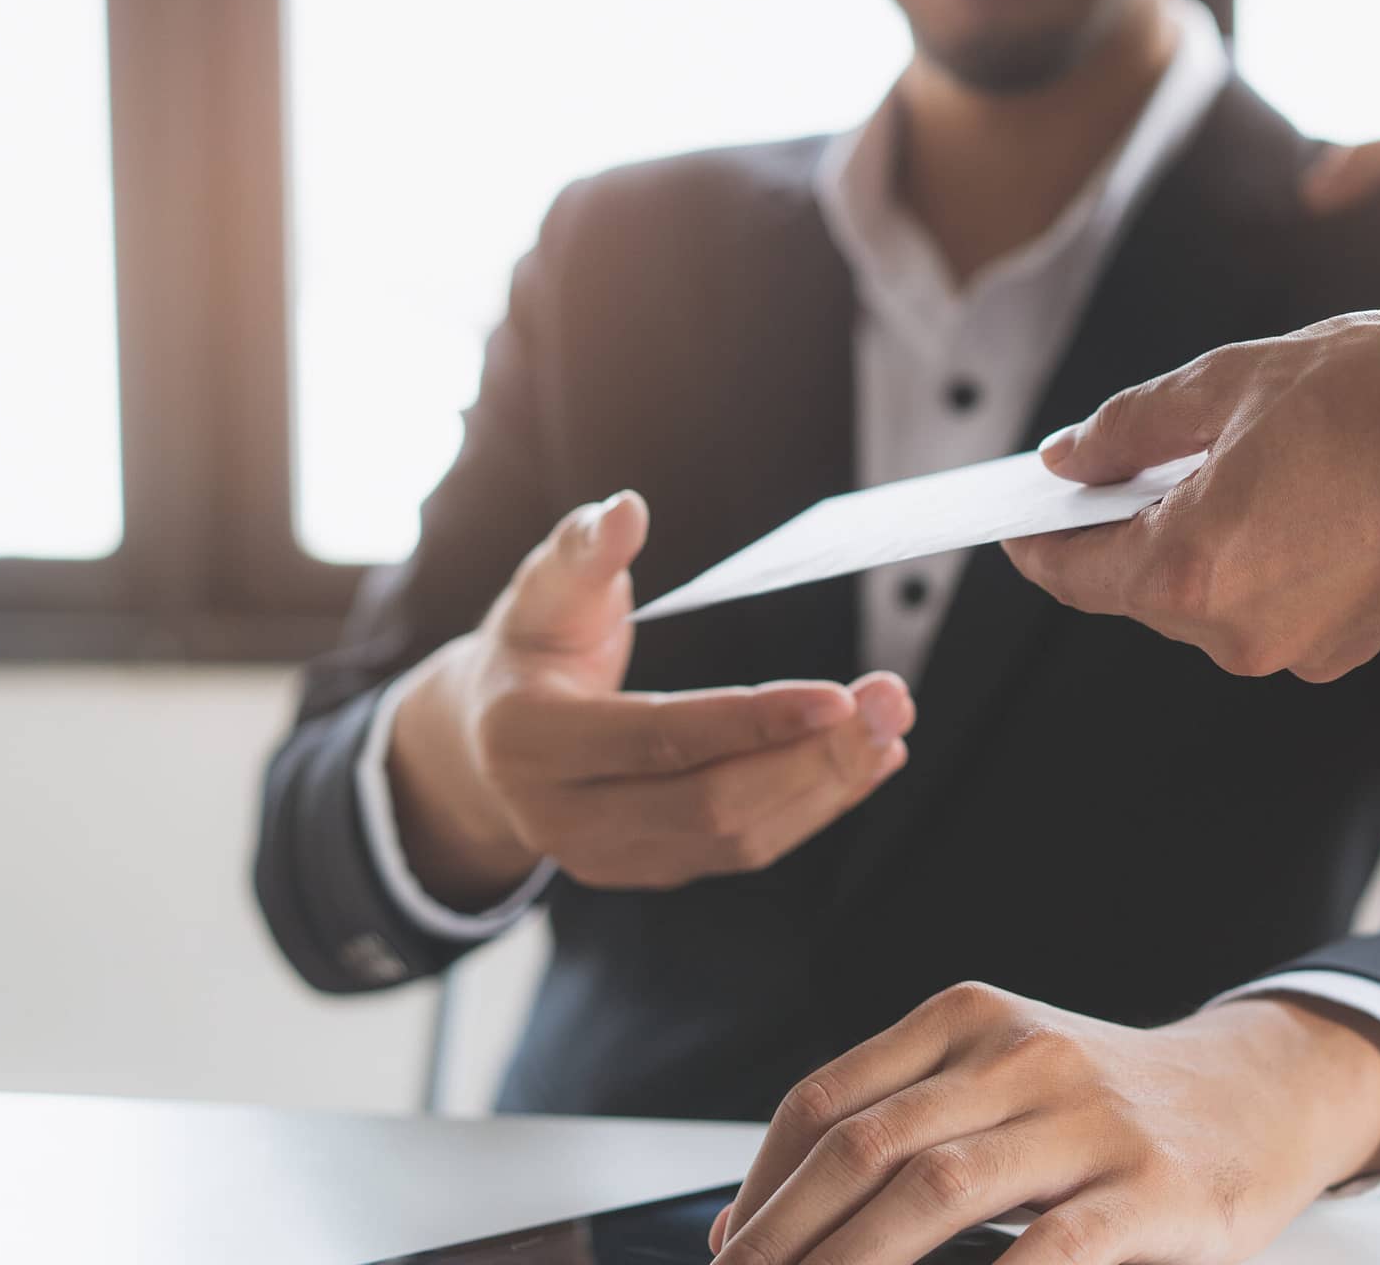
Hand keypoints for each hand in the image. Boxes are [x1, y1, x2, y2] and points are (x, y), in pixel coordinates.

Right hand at [387, 491, 913, 905]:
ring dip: (828, 786)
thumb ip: (584, 550)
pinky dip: (813, 807)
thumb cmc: (530, 649)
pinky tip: (863, 762)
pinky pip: (745, 850)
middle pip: (711, 805)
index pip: (659, 739)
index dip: (753, 721)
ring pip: (738, 840)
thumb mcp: (542, 591)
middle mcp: (562, 817)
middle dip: (815, 758)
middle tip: (889, 701)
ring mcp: (606, 857)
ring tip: (890, 727)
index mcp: (530, 742)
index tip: (839, 694)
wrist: (489, 741)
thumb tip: (625, 509)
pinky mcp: (651, 871)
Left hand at [706, 982, 1379, 1264]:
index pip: (826, 1098)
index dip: (760, 1186)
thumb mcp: (1005, 1075)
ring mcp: (1088, 1117)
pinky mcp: (1151, 1187)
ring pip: (935, 1189)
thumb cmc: (1104, 1105)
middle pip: (864, 1144)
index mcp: (970, 1018)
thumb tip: (762, 1221)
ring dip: (848, 1264)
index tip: (730, 1249)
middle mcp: (1020, 1052)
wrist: (1256, 1093)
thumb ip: (905, 1121)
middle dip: (783, 1235)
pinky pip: (1050, 1251)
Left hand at [1005, 312, 1379, 682]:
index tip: (1020, 523)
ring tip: (1240, 471)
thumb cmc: (1374, 399)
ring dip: (1203, 547)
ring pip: (1208, 603)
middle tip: (1136, 467)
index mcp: (1192, 569)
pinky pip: (1270, 611)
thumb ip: (1129, 430)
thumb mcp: (1225, 387)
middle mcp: (1237, 632)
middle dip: (1133, 531)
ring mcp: (1295, 651)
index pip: (1078, 575)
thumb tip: (1071, 458)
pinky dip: (1261, 567)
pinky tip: (1292, 506)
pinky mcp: (1345, 650)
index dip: (1040, 545)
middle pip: (1144, 591)